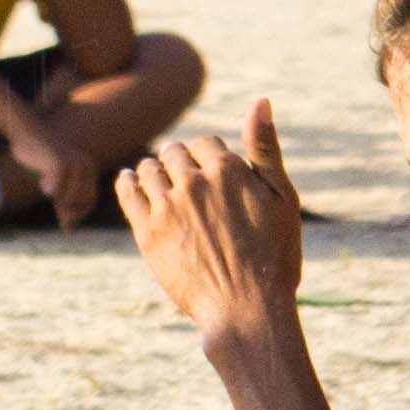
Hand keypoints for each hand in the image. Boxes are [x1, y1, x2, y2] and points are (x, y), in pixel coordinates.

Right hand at [10, 118, 102, 229]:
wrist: (28, 132)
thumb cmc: (39, 158)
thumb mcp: (55, 184)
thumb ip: (63, 203)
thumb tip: (69, 229)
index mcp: (88, 169)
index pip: (89, 201)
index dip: (77, 213)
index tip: (64, 218)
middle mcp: (85, 166)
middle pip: (81, 201)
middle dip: (67, 209)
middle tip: (55, 208)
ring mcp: (74, 164)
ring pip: (69, 196)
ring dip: (57, 198)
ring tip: (45, 187)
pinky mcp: (60, 163)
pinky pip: (56, 188)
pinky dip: (49, 189)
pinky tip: (42, 181)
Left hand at [118, 99, 303, 349]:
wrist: (245, 308)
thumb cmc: (274, 257)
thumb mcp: (282, 199)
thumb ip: (266, 148)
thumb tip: (260, 101)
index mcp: (229, 170)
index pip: (205, 143)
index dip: (207, 155)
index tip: (209, 169)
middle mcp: (193, 182)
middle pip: (173, 153)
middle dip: (178, 161)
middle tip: (182, 175)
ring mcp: (166, 206)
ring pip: (148, 169)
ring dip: (153, 170)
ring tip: (157, 177)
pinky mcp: (145, 231)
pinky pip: (127, 192)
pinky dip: (127, 181)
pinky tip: (129, 181)